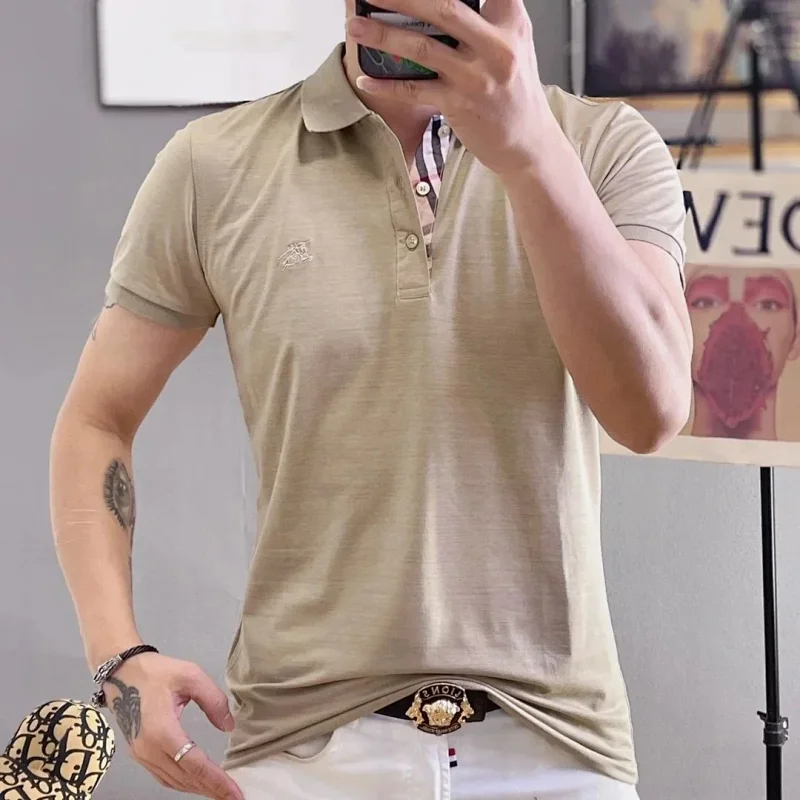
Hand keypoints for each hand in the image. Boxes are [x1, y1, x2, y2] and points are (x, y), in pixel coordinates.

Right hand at [102, 652, 243, 799]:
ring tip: (220, 791)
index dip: (216, 781)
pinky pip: (163, 775)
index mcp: (162, 730)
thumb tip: (228, 726)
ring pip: (172, 781)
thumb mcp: (191, 676)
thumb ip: (213, 700)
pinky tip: (196, 781)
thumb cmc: (156, 672)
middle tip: (233, 797)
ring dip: (197, 788)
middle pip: (184, 778)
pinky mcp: (139, 753)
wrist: (122, 673)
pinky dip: (182, 782)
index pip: (195, 764)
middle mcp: (149, 749)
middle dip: (211, 789)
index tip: (234, 793)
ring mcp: (141, 754)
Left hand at [347, 0, 554, 177]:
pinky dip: (386, 85)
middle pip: (443, 8)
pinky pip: (415, 91)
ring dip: (383, 35)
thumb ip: (490, 15)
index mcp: (510, 22)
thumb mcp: (515, 42)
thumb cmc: (514, 90)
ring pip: (423, 47)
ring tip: (355, 26)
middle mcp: (497, 46)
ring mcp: (476, 77)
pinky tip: (365, 79)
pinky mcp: (460, 105)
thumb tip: (445, 4)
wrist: (527, 141)